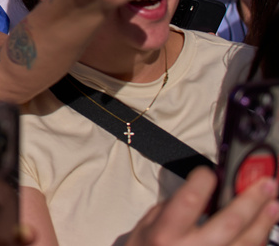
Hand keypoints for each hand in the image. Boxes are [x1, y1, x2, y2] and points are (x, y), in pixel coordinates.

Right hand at [125, 167, 278, 245]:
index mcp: (165, 234)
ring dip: (263, 222)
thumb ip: (172, 208)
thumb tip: (201, 193)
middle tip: (266, 184)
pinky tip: (262, 230)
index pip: (189, 200)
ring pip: (246, 243)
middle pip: (230, 222)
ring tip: (273, 206)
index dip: (204, 182)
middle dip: (251, 200)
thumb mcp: (146, 227)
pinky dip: (258, 242)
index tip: (212, 172)